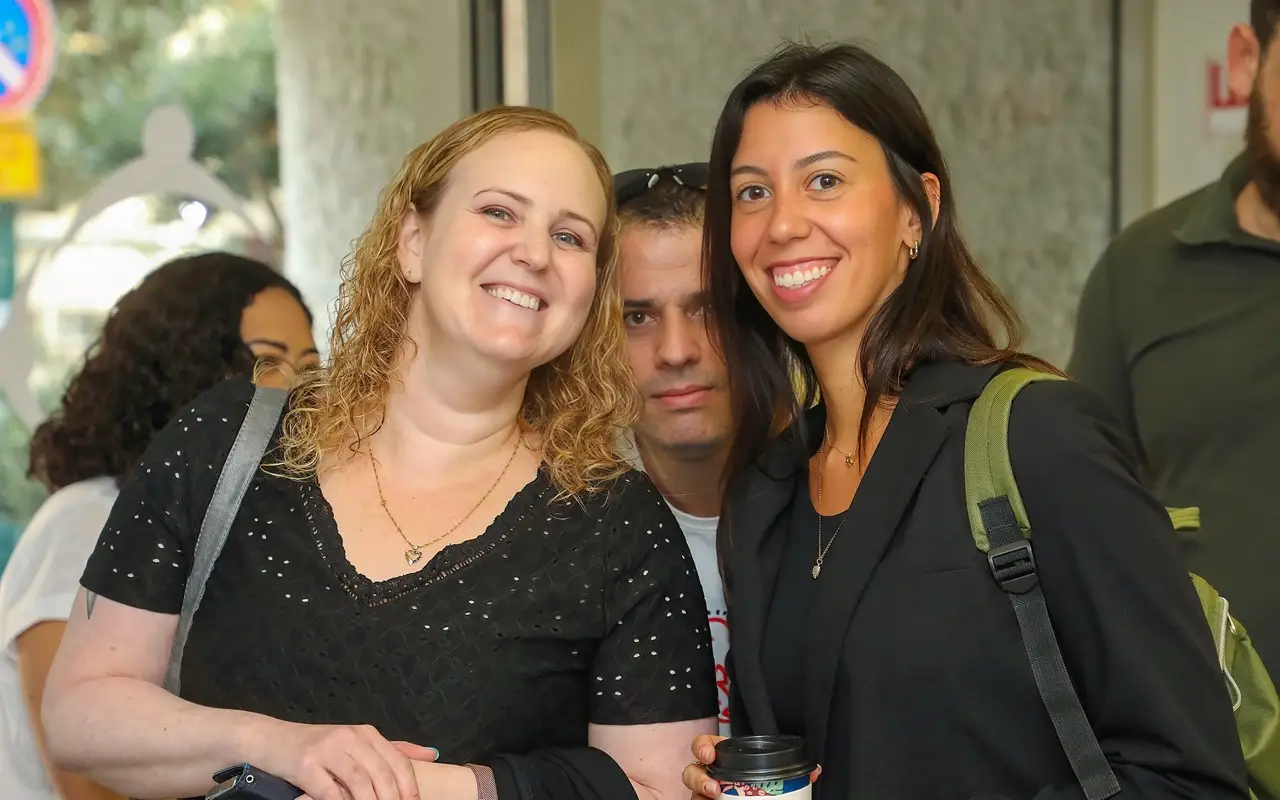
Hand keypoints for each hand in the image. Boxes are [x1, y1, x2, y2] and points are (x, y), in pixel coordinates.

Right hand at [256, 720, 437, 799]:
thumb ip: (391, 749)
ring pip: (359, 782)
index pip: (398, 761)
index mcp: (365, 733)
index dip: (409, 787)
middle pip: (381, 773)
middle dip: (393, 798)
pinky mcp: (305, 765)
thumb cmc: (316, 747)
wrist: (270, 740)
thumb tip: (431, 755)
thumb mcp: (355, 742)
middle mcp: (349, 737)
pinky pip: (329, 791)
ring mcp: (327, 750)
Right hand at [680, 735, 821, 798]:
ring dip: (699, 791)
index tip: (711, 754)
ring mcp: (705, 792)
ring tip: (713, 796)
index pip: (704, 745)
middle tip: (712, 786)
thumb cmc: (761, 782)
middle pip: (692, 769)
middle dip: (697, 775)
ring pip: (691, 790)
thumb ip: (790, 770)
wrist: (761, 795)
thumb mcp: (773, 772)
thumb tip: (815, 771)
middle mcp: (710, 774)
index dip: (703, 747)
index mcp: (724, 758)